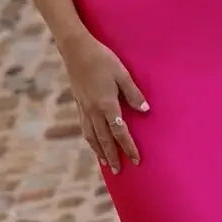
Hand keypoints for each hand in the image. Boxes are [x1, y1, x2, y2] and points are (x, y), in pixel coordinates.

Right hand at [60, 31, 149, 173]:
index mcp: (107, 104)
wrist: (76, 50)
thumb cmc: (102, 59)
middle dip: (113, 156)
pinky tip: (93, 142)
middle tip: (119, 170)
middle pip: (104, 139)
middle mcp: (93, 111)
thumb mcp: (122, 73)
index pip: (120, 132)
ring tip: (105, 163)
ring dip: (99, 151)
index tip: (136, 160)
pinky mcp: (79, 104)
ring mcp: (84, 109)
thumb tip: (145, 110)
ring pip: (92, 136)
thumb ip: (133, 93)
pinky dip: (90, 139)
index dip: (128, 147)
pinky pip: (85, 128)